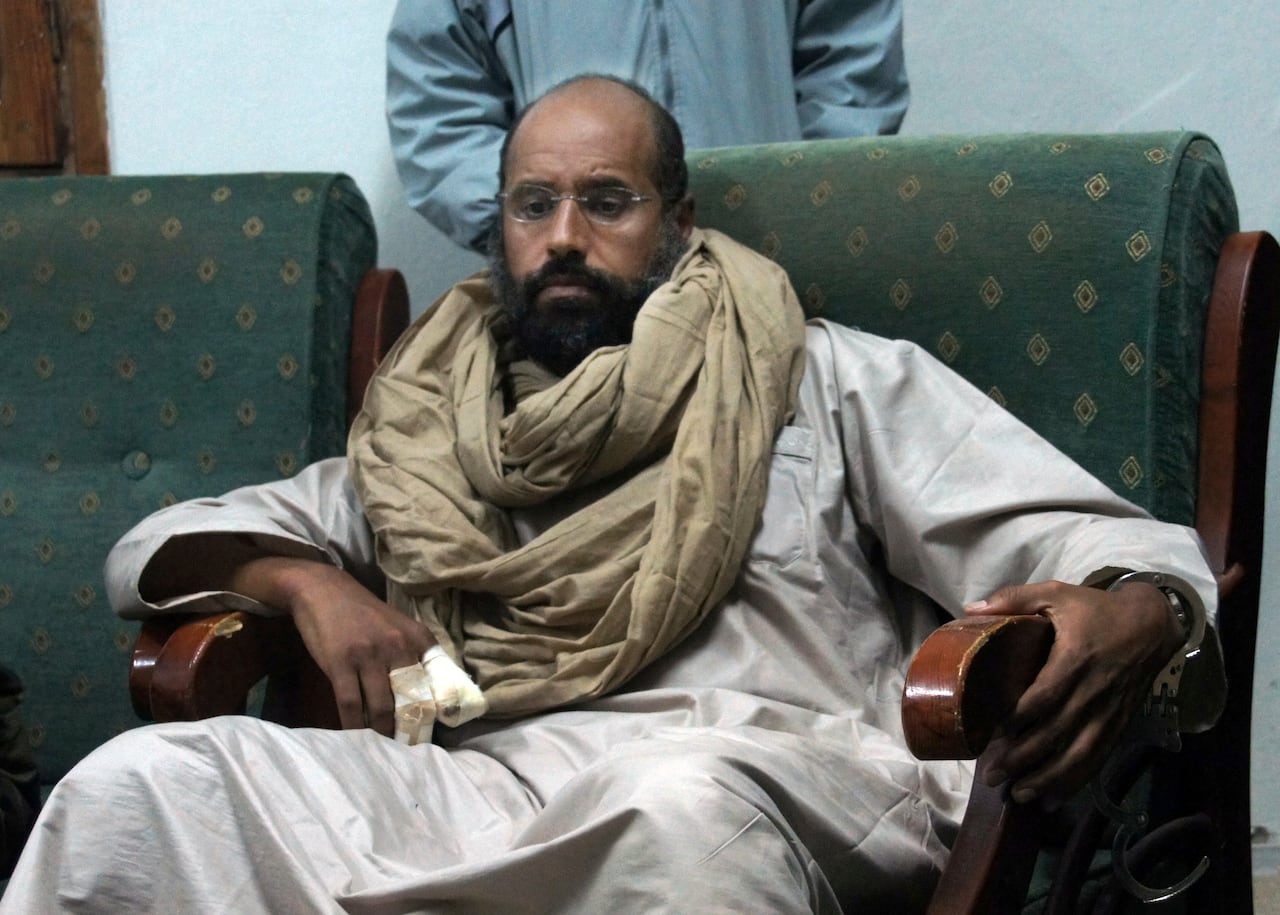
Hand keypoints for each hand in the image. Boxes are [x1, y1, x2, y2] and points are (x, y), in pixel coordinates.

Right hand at [225, 556, 434, 734]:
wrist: (323, 590)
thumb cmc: (363, 613)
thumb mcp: (398, 626)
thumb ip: (415, 653)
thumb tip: (431, 692)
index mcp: (417, 638)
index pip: (436, 681)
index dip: (436, 710)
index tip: (432, 733)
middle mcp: (398, 646)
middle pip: (410, 699)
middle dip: (410, 728)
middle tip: (408, 749)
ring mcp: (369, 655)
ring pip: (381, 707)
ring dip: (383, 732)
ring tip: (384, 748)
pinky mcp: (340, 663)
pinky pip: (351, 705)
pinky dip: (354, 726)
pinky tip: (356, 737)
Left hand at [964, 579, 1183, 807]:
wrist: (1152, 625)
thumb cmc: (1096, 609)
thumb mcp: (1056, 593)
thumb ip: (1014, 599)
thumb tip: (970, 609)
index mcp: (1075, 659)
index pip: (1045, 696)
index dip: (1019, 718)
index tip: (992, 734)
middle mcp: (1094, 691)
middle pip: (1057, 732)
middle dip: (1024, 758)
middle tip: (992, 775)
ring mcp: (1109, 712)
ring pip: (1080, 754)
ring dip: (1049, 779)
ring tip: (1019, 795)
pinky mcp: (1119, 724)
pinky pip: (1098, 758)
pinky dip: (1076, 781)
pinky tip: (1053, 799)